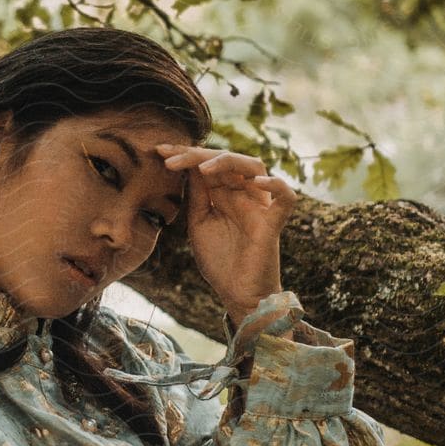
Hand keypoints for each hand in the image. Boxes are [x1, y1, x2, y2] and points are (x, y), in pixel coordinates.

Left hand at [154, 141, 300, 321]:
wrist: (237, 294)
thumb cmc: (220, 261)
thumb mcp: (199, 223)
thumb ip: (197, 196)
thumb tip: (188, 166)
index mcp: (225, 194)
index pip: (208, 164)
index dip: (185, 154)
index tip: (158, 151)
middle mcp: (244, 194)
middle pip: (227, 159)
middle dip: (197, 154)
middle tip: (169, 158)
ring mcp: (259, 207)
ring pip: (255, 166)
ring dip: (228, 162)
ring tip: (202, 168)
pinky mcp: (272, 224)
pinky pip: (286, 198)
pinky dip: (276, 185)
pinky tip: (256, 182)